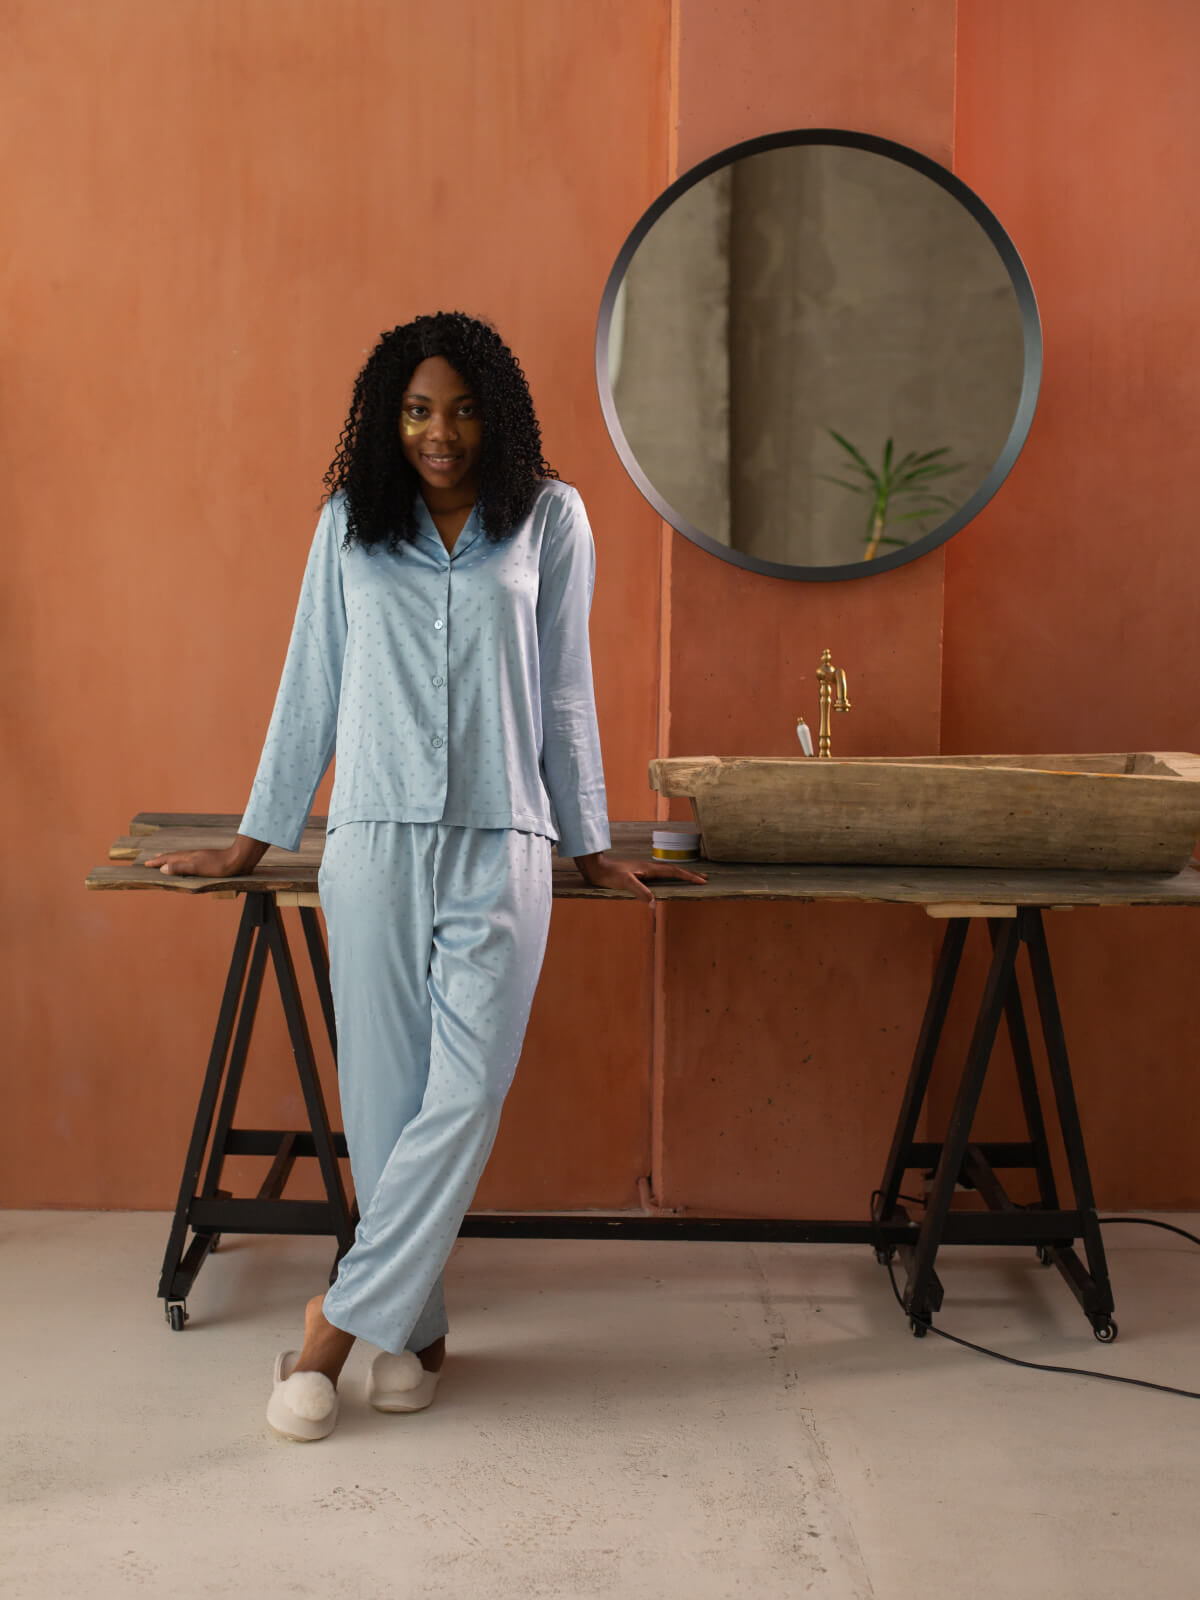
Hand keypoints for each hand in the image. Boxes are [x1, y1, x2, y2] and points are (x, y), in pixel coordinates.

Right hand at [141, 846, 241, 877]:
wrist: (239, 860)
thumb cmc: (219, 866)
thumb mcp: (197, 868)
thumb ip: (180, 868)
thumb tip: (163, 868)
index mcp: (189, 857)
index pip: (169, 859)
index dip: (158, 862)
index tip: (146, 864)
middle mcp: (193, 855)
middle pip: (174, 856)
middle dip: (163, 859)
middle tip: (153, 860)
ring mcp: (201, 856)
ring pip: (183, 857)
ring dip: (173, 859)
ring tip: (167, 860)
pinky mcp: (209, 859)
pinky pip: (191, 859)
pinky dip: (184, 861)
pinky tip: (189, 863)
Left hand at [574, 851, 706, 903]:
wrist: (596, 868)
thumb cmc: (610, 874)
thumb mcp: (626, 883)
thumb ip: (640, 892)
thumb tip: (654, 904)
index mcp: (649, 869)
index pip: (674, 871)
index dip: (688, 876)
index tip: (702, 880)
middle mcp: (649, 868)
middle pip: (674, 870)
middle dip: (689, 874)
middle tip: (704, 878)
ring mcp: (644, 871)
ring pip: (667, 873)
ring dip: (680, 875)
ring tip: (690, 878)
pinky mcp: (639, 875)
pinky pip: (659, 877)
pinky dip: (669, 879)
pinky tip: (667, 882)